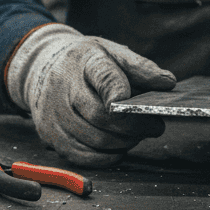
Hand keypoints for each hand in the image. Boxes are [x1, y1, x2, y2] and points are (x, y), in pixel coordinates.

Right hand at [7, 24, 176, 166]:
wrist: (41, 66)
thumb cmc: (85, 62)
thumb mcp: (111, 52)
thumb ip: (140, 67)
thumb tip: (168, 82)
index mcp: (84, 61)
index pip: (103, 77)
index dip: (116, 91)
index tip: (129, 103)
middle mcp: (64, 87)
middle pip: (101, 116)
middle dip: (134, 126)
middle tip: (154, 126)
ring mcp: (53, 113)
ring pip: (94, 140)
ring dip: (123, 143)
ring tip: (137, 135)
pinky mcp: (49, 134)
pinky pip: (81, 156)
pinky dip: (105, 157)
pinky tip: (118, 148)